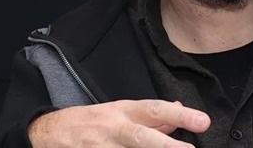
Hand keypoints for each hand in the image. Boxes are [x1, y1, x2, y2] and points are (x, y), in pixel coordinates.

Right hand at [27, 99, 210, 147]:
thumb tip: (178, 111)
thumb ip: (151, 116)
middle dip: (167, 145)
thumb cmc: (90, 121)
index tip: (203, 121)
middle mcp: (113, 129)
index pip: (154, 109)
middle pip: (142, 137)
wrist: (49, 132)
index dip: (180, 114)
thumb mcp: (120, 111)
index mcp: (123, 112)